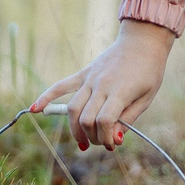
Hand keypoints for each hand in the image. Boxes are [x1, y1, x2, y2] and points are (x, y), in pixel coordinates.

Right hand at [31, 21, 173, 150]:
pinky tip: (35, 109)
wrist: (143, 40)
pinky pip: (61, 85)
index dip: (106, 138)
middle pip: (86, 119)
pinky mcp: (84, 73)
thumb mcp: (146, 98)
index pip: (104, 122)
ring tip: (82, 141)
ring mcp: (90, 78)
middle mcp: (101, 85)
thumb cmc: (149, 70)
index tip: (113, 144)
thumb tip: (115, 139)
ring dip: (75, 129)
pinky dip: (47, 96)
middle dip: (92, 137)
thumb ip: (129, 119)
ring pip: (73, 108)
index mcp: (119, 91)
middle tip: (101, 142)